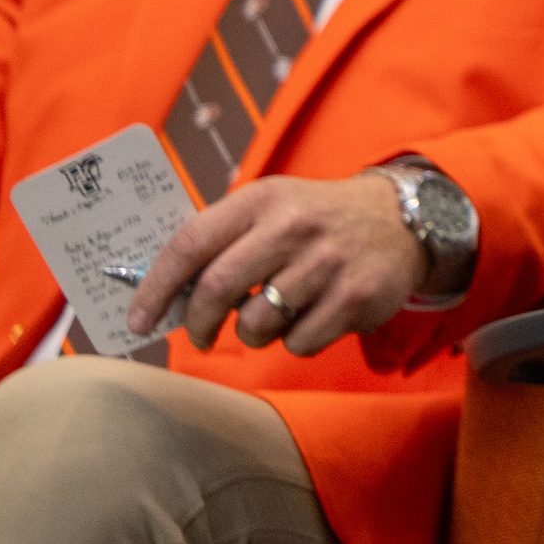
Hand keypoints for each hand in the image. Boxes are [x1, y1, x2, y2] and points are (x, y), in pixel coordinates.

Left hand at [131, 172, 427, 355]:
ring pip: (256, 325)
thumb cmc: (317, 220)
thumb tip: (164, 295)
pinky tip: (314, 315)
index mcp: (262, 200)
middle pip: (217, 289)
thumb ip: (222, 240)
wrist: (403, 218)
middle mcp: (293, 226)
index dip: (156, 288)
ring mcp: (328, 262)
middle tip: (200, 336)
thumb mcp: (272, 206)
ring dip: (255, 333)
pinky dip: (297, 340)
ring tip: (276, 314)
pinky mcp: (357, 296)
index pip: (190, 244)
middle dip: (198, 324)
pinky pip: (299, 343)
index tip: (139, 321)